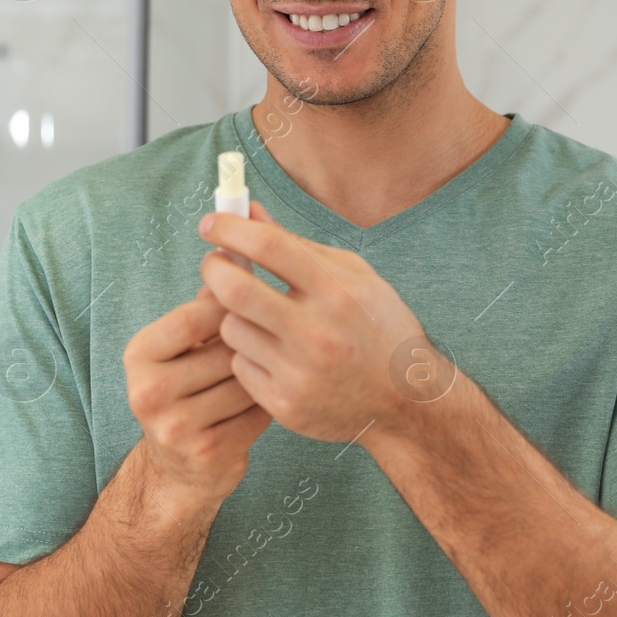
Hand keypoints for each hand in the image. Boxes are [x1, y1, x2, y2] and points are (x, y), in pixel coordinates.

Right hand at [123, 286, 271, 508]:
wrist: (179, 468)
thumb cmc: (188, 389)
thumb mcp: (183, 346)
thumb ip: (206, 304)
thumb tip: (237, 251)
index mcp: (140, 354)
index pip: (195, 316)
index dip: (232, 304)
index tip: (255, 295)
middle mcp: (148, 391)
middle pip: (226, 349)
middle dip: (253, 341)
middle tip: (273, 335)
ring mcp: (175, 427)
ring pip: (245, 381)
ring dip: (266, 372)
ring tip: (271, 366)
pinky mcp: (207, 453)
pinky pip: (257, 414)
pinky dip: (268, 403)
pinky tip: (269, 397)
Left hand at [197, 202, 438, 444]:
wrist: (406, 402)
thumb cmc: (379, 328)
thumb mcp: (352, 276)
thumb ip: (297, 244)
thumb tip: (249, 211)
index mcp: (337, 291)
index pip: (268, 246)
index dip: (229, 228)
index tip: (211, 223)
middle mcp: (317, 332)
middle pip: (234, 289)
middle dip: (213, 268)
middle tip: (214, 263)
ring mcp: (299, 373)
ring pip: (230, 329)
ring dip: (234, 317)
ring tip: (258, 318)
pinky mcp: (285, 405)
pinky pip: (239, 366)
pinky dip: (248, 355)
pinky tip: (273, 355)